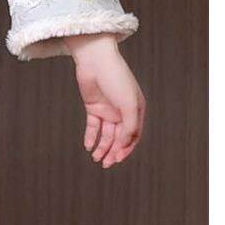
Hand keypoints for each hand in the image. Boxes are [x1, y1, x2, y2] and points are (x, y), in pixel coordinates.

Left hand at [65, 33, 145, 168]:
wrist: (96, 60)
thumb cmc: (116, 78)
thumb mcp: (129, 104)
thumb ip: (129, 125)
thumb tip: (125, 143)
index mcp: (136, 110)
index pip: (133, 135)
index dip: (126, 149)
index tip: (117, 158)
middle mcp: (122, 111)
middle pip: (119, 137)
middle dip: (113, 151)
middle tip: (106, 164)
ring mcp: (108, 109)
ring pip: (106, 134)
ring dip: (101, 147)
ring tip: (96, 158)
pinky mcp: (93, 107)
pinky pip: (93, 126)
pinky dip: (91, 136)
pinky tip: (88, 146)